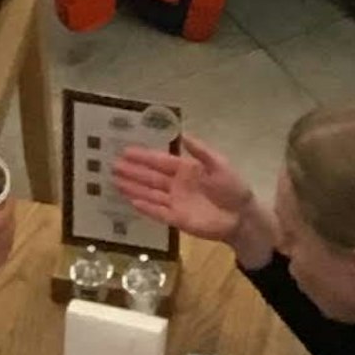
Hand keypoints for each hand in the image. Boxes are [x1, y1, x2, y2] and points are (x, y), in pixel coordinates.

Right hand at [109, 136, 271, 265]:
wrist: (242, 217)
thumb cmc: (232, 188)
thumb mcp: (219, 164)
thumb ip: (200, 151)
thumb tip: (183, 134)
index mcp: (185, 168)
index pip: (159, 161)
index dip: (143, 156)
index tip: (125, 151)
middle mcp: (176, 184)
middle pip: (150, 177)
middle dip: (132, 171)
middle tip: (112, 166)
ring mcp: (176, 202)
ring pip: (150, 193)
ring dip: (134, 187)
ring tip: (115, 182)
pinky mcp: (178, 220)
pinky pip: (158, 212)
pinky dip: (145, 207)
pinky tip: (132, 201)